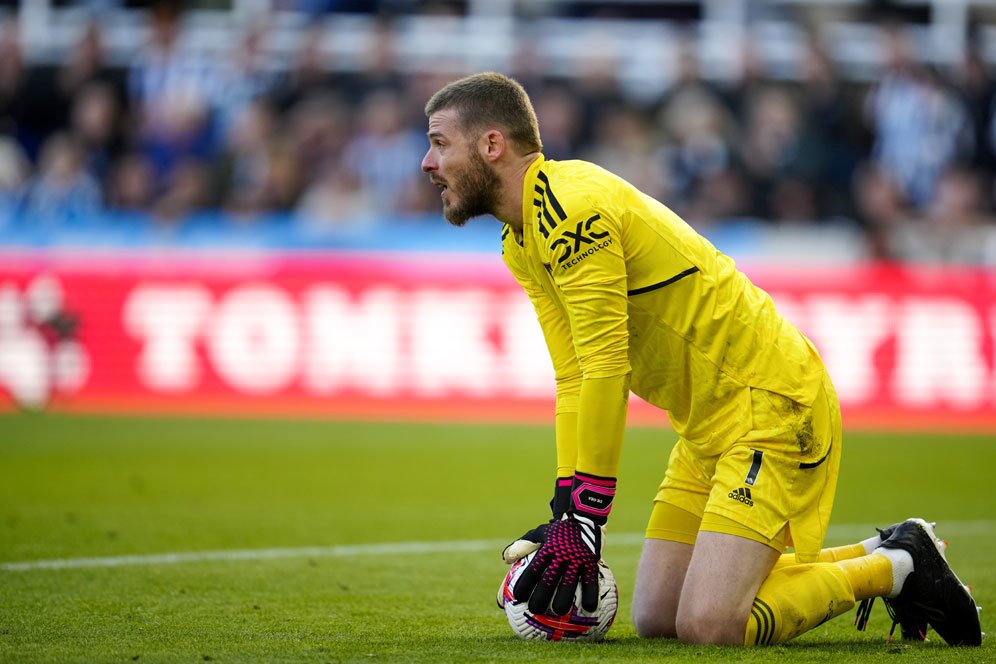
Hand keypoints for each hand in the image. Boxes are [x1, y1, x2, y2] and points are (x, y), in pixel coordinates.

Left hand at [506, 471, 615, 615]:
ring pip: (569, 583)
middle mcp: (560, 555)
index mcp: (546, 549)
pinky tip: (590, 608)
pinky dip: (590, 595)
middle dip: (541, 598)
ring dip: (563, 600)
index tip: (517, 598)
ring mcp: (576, 559)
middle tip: (535, 611)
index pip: (532, 570)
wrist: (584, 516)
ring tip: (559, 613)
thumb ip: (522, 546)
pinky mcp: (591, 561)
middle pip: (548, 580)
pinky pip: (591, 581)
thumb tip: (505, 560)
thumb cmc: (558, 531)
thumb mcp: (538, 533)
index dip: (524, 585)